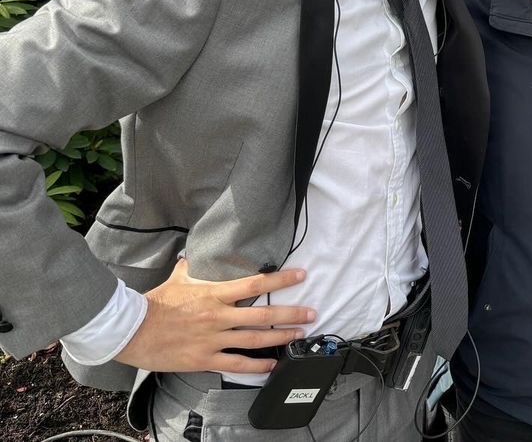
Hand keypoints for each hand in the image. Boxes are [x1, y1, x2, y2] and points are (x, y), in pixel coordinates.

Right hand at [114, 259, 314, 373]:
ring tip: (300, 334)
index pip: (254, 284)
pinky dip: (256, 366)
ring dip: (281, 337)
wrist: (131, 331)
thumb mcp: (177, 278)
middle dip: (291, 313)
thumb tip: (194, 254)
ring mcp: (212, 339)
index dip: (280, 280)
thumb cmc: (155, 303)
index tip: (301, 276)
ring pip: (255, 339)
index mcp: (214, 293)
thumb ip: (191, 267)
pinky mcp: (204, 359)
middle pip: (262, 315)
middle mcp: (218, 316)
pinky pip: (236, 364)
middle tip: (312, 313)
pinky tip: (272, 364)